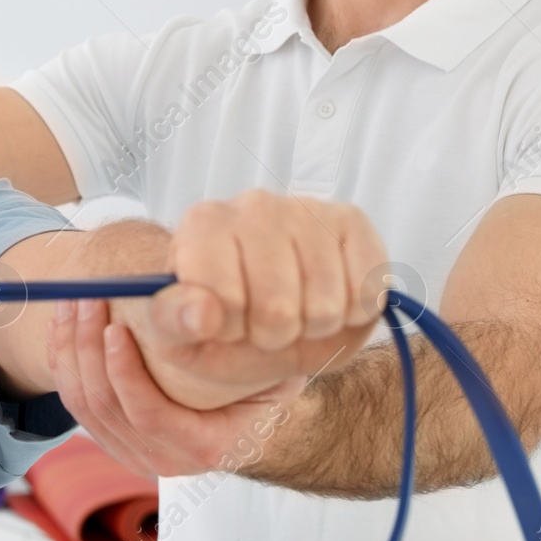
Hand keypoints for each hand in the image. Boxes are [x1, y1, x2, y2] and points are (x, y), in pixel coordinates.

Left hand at [47, 296, 307, 476]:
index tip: (115, 328)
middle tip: (87, 298)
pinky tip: (61, 324)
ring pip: (83, 404)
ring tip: (72, 301)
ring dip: (70, 348)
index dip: (126, 373)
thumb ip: (252, 352)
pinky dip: (62, 360)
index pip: (150, 415)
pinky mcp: (110, 438)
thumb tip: (220, 314)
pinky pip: (74, 402)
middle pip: (108, 407)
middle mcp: (164, 459)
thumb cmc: (261, 381)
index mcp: (204, 447)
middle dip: (89, 348)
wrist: (246, 412)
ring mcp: (132, 452)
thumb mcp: (272, 368)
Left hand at [119, 190, 384, 407]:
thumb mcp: (178, 334)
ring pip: (325, 305)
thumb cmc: (217, 324)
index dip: (228, 329)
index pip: (222, 300)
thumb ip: (173, 322)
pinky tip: (330, 298)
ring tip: (294, 312)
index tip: (222, 322)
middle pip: (277, 308)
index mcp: (202, 225)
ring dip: (312, 327)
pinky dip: (353, 313)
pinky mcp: (352, 222)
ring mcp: (306, 208)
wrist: (263, 316)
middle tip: (261, 322)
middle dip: (272, 335)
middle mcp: (254, 205)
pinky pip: (368, 290)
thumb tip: (201, 315)